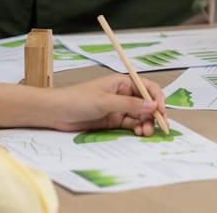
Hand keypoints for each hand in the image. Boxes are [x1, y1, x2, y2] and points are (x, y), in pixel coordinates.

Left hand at [48, 75, 166, 134]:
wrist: (54, 112)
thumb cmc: (76, 100)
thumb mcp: (105, 101)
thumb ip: (130, 104)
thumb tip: (153, 105)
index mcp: (123, 83)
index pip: (148, 87)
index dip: (157, 98)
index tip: (161, 110)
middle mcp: (123, 94)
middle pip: (146, 103)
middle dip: (154, 114)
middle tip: (158, 126)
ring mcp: (119, 108)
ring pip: (140, 115)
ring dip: (146, 123)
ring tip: (145, 132)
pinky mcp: (113, 120)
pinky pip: (131, 124)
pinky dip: (137, 128)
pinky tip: (138, 132)